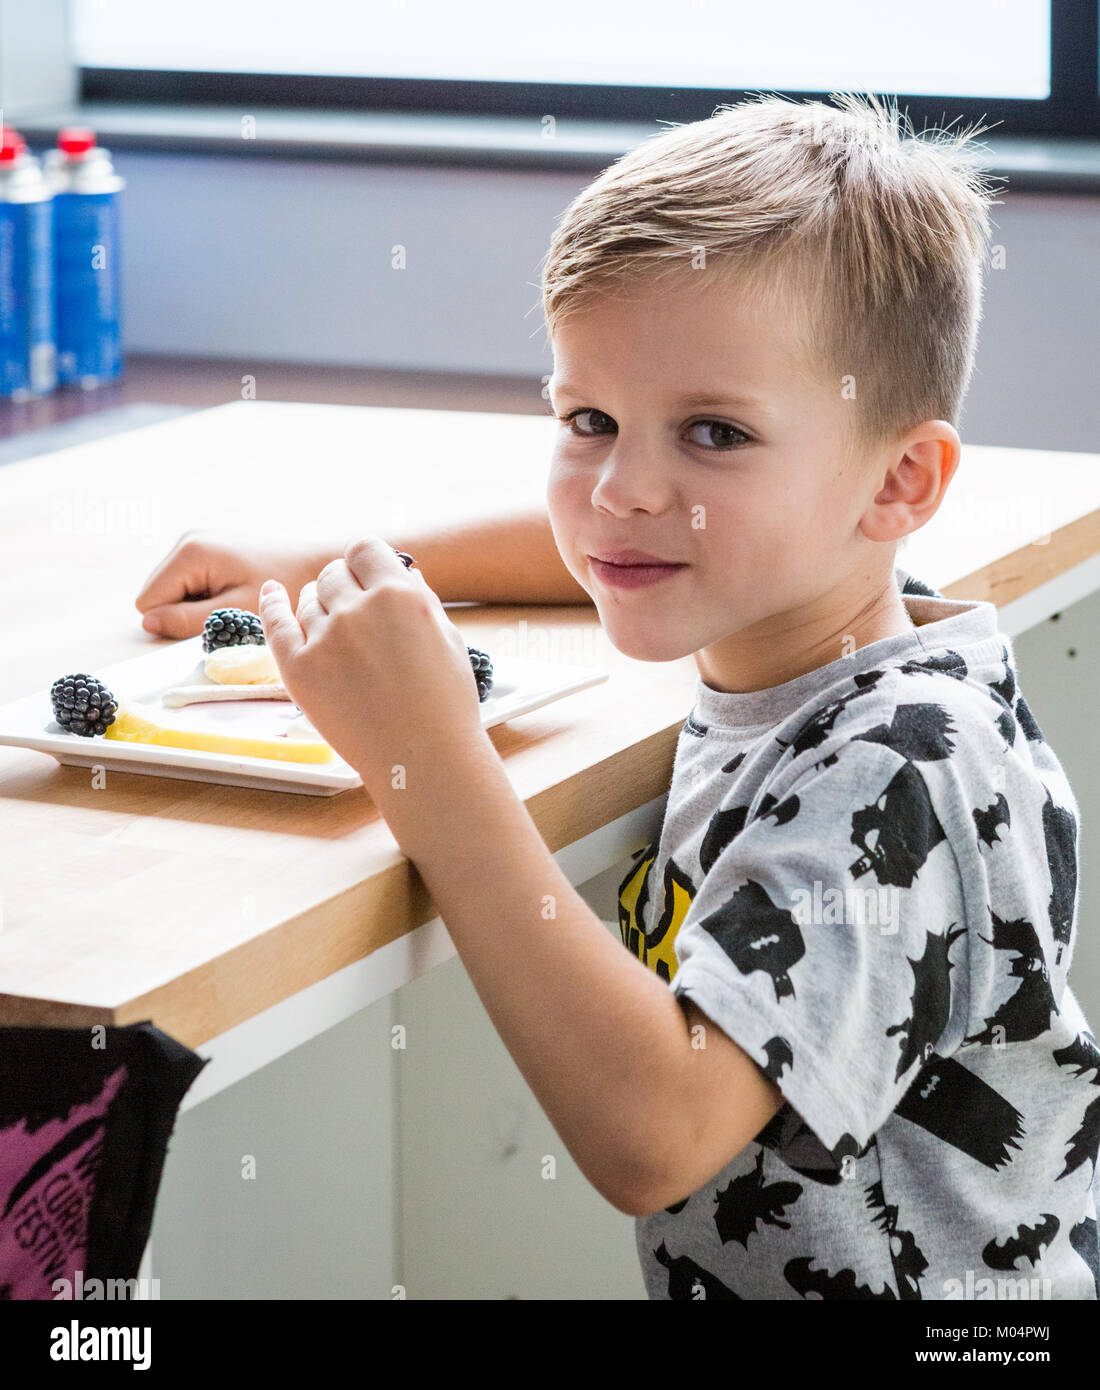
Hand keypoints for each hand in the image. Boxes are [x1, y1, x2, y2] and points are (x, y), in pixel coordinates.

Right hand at [134, 529, 331, 637]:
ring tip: (234, 600)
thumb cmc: (283, 589)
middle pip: (156, 594)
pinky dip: (205, 595)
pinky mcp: (207, 548)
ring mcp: (196, 541)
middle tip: (228, 611)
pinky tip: (235, 591)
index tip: (214, 618)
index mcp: (190, 552)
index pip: (148, 602)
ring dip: (196, 605)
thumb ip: (187, 620)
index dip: (175, 621)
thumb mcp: (235, 611)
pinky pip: (187, 583)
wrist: (314, 565)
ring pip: (170, 590)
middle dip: (184, 611)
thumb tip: (148, 623)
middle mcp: (187, 540)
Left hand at [258, 537, 485, 792]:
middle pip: (332, 573)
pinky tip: (272, 593)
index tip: (368, 576)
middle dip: (344, 584)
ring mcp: (324, 639)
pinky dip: (272, 604)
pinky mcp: (299, 669)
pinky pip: (275, 623)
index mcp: (400, 595)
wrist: (423, 762)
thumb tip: (403, 572)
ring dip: (319, 604)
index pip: (365, 548)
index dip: (366, 562)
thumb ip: (421, 599)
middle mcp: (357, 610)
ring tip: (338, 631)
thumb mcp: (447, 639)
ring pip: (307, 598)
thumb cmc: (445, 705)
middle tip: (356, 610)